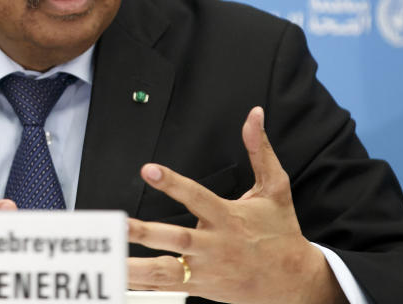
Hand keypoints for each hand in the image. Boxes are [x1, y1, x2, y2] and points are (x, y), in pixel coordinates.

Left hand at [127, 107, 345, 303]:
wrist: (294, 281)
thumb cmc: (282, 232)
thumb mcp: (276, 188)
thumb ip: (259, 150)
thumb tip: (254, 115)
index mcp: (229, 218)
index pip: (196, 196)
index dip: (172, 183)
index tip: (148, 169)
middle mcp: (215, 245)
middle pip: (176, 239)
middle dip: (146, 232)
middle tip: (119, 224)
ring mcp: (207, 270)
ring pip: (166, 271)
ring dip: (136, 267)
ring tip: (108, 259)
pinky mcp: (202, 287)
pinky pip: (167, 287)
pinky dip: (143, 284)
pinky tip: (118, 278)